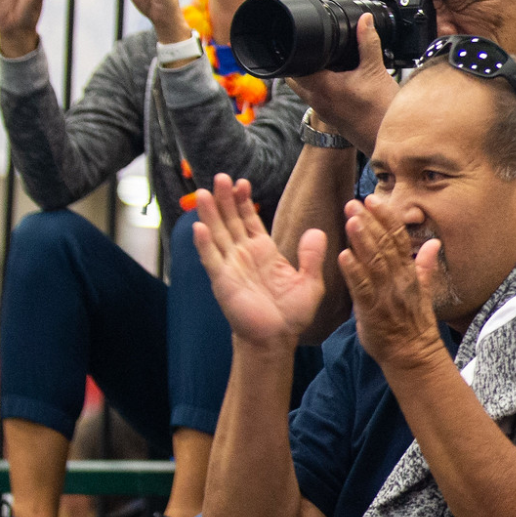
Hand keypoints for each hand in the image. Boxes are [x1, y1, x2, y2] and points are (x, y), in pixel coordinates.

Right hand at [193, 173, 326, 346]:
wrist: (277, 339)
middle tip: (221, 177)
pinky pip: (212, 259)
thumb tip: (317, 231)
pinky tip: (198, 226)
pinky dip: (204, 243)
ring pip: (218, 234)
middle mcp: (244, 256)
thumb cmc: (291, 314)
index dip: (244, 201)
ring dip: (210, 214)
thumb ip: (312, 256)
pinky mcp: (223, 282)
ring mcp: (231, 267)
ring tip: (203, 192)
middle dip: (225, 199)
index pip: (249, 220)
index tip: (242, 181)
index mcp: (263, 252)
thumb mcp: (310, 281)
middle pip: (231, 221)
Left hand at [286, 11, 398, 151]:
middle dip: (299, 59)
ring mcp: (321, 109)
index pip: (293, 64)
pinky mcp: (329, 114)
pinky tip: (337, 76)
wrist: (387, 139)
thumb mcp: (376, 70)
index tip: (302, 37)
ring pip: (303, 86)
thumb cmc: (381, 111)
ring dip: (308, 72)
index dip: (294, 47)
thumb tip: (364, 21)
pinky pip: (315, 94)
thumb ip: (368, 42)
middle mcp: (316, 100)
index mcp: (322, 87)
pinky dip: (320, 83)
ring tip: (326, 60)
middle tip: (312, 46)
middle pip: (293, 77)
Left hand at [338, 196, 445, 372]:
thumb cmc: (414, 324)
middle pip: (384, 245)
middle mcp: (399, 280)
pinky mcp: (372, 310)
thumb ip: (425, 266)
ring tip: (350, 219)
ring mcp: (386, 294)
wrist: (412, 354)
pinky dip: (354, 271)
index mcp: (409, 273)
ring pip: (374, 262)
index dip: (386, 218)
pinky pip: (362, 288)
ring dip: (362, 239)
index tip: (373, 200)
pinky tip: (343, 255)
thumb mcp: (424, 291)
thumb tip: (433, 243)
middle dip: (369, 221)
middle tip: (354, 202)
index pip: (398, 239)